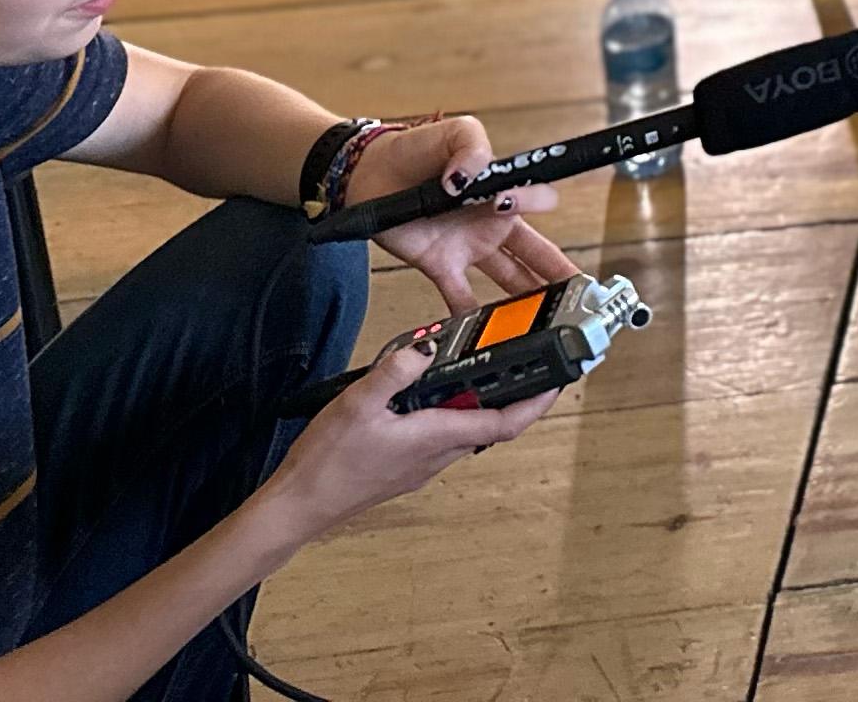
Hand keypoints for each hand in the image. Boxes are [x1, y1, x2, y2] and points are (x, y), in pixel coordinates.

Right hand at [260, 321, 559, 540]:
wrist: (297, 508)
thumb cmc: (326, 464)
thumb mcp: (358, 403)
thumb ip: (395, 370)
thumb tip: (425, 349)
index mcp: (436, 438)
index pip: (505, 422)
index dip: (537, 402)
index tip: (560, 380)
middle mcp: (437, 456)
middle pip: (490, 424)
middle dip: (510, 395)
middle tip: (522, 363)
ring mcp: (421, 466)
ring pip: (465, 431)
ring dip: (474, 403)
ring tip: (468, 370)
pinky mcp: (405, 469)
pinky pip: (440, 438)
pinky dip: (446, 414)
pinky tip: (421, 397)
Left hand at [349, 117, 577, 305]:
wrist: (370, 173)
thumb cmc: (414, 149)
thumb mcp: (453, 133)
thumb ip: (472, 147)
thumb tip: (472, 175)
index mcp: (502, 189)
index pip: (536, 200)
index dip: (532, 200)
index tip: (515, 201)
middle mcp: (491, 222)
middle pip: (536, 252)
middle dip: (559, 272)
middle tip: (578, 292)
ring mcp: (468, 247)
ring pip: (508, 278)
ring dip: (525, 299)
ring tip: (543, 321)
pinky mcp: (440, 265)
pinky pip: (460, 296)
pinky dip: (471, 316)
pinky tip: (483, 331)